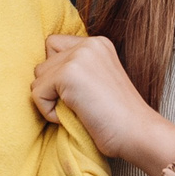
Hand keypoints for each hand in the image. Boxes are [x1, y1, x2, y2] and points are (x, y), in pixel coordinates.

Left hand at [31, 34, 166, 162]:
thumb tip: (40, 74)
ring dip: (50, 99)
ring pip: (37, 78)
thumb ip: (77, 68)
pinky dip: (48, 112)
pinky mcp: (68, 74)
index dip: (57, 72)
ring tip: (78, 109)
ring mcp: (78, 56)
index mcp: (98, 43)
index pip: (53, 45)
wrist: (137, 132)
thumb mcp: (100, 79)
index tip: (77, 92)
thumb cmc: (118, 117)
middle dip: (53, 88)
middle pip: (43, 62)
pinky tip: (75, 115)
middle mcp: (88, 44)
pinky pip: (37, 93)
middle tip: (79, 104)